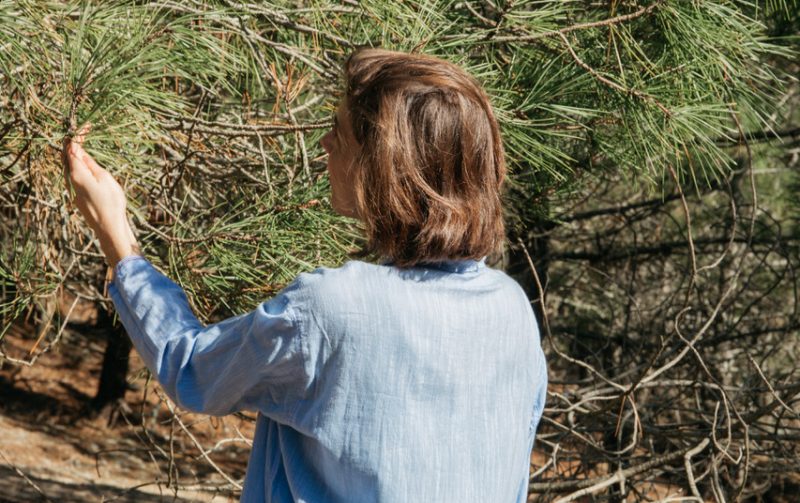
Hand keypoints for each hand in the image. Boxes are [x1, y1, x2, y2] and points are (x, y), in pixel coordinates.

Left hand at [63, 124, 139, 267]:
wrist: (109, 227)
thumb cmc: (111, 202)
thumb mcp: (104, 178)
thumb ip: (90, 163)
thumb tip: (78, 151)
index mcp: (76, 172)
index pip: (72, 147)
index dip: (78, 134)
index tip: (88, 125)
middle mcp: (70, 179)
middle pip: (66, 155)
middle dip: (73, 142)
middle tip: (84, 131)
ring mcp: (72, 188)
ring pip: (69, 165)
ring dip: (75, 153)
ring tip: (84, 143)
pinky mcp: (76, 195)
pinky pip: (73, 174)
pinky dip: (78, 164)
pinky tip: (86, 163)